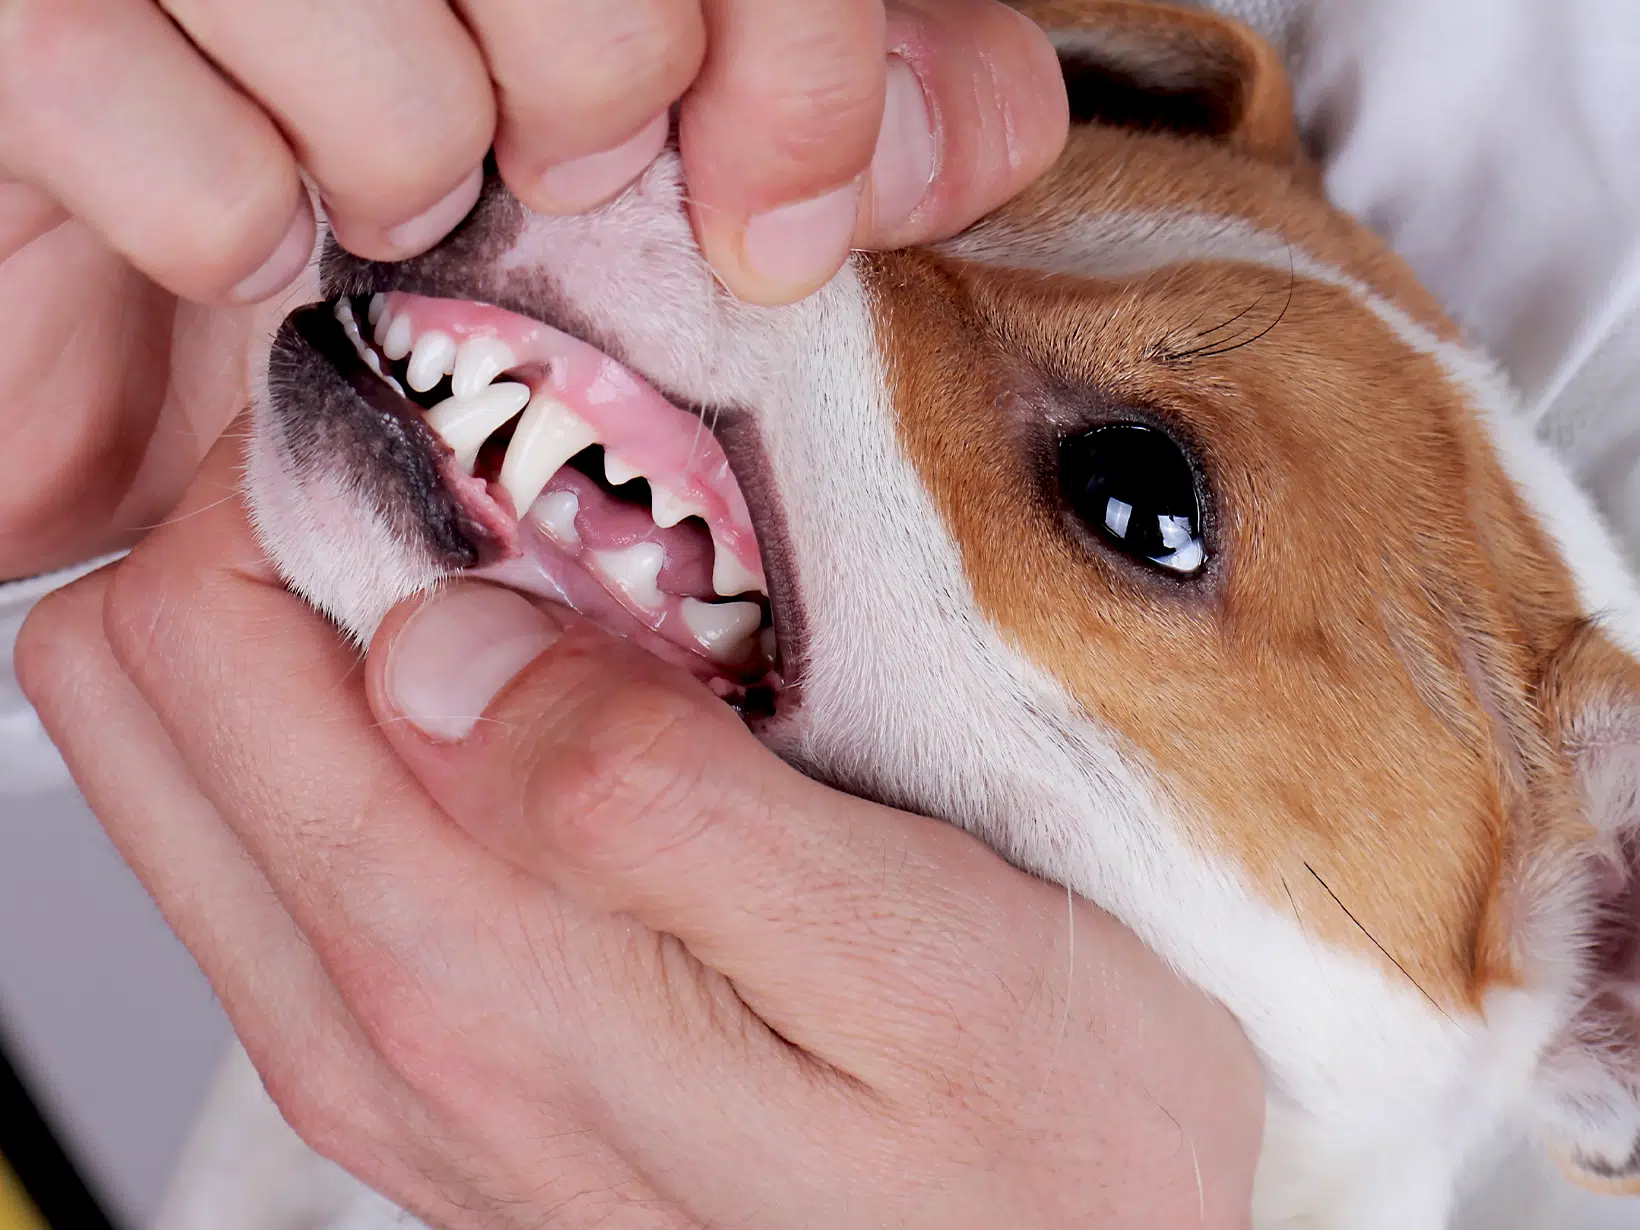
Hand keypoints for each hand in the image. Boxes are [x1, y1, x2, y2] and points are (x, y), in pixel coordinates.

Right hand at [0, 0, 1066, 582]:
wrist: (89, 304)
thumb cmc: (361, 205)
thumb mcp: (609, 152)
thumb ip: (810, 96)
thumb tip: (985, 129)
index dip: (799, 63)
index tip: (784, 223)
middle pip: (596, 0)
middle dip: (596, 112)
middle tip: (537, 166)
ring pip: (405, 81)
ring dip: (411, 185)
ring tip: (374, 190)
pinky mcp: (14, 29)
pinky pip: (223, 193)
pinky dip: (242, 252)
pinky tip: (230, 232)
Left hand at [17, 434, 1262, 1228]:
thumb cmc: (1042, 1144)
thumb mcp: (912, 958)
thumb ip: (653, 808)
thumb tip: (443, 646)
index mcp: (470, 972)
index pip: (197, 642)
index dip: (292, 477)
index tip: (454, 418)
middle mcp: (383, 1026)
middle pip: (146, 700)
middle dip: (266, 531)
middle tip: (473, 478)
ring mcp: (395, 1057)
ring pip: (190, 777)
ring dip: (309, 625)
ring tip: (521, 580)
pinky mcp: (442, 1066)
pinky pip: (288, 855)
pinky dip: (357, 730)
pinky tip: (537, 706)